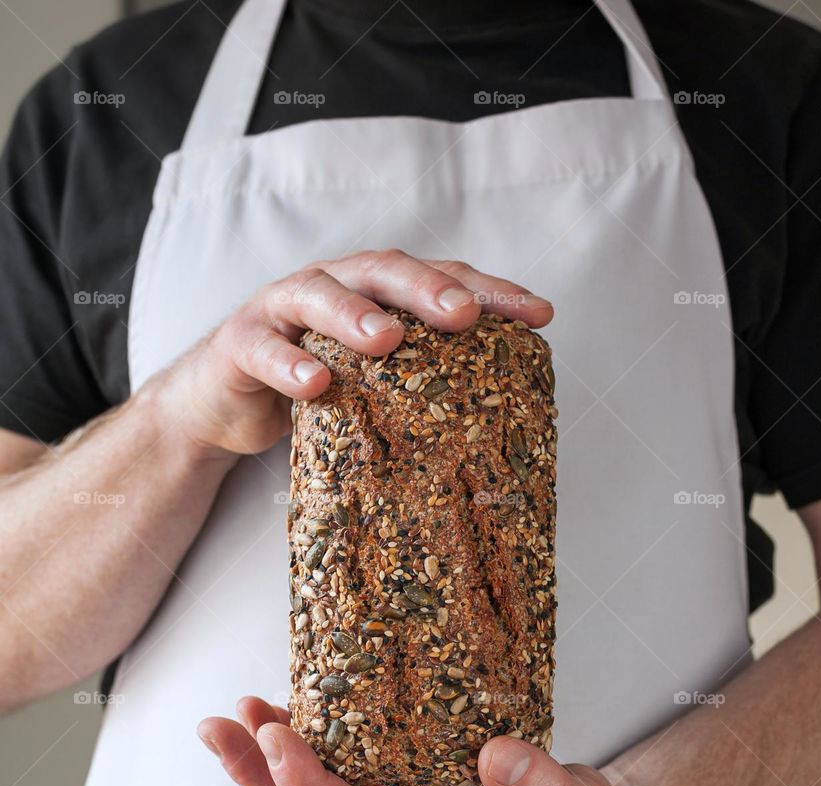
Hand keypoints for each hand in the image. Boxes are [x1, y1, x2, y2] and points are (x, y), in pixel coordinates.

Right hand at [144, 251, 552, 461]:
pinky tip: (316, 383)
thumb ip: (420, 382)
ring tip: (388, 340)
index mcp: (375, 293)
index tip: (540, 316)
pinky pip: (264, 347)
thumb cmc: (312, 389)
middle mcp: (334, 284)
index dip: (489, 293)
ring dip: (356, 314)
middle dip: (428, 288)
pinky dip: (290, 362)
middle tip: (465, 315)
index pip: (439, 280)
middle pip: (384, 269)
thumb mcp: (373, 386)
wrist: (222, 406)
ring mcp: (282, 308)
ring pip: (319, 293)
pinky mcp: (240, 342)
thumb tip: (503, 422)